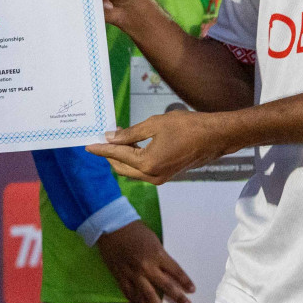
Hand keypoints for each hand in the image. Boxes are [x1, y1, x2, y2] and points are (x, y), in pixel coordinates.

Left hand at [86, 110, 233, 184]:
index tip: (88, 145)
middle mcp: (152, 176)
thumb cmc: (187, 126)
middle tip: (102, 139)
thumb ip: (130, 133)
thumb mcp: (155, 124)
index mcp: (147, 163)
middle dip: (109, 155)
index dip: (101, 149)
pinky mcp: (167, 175)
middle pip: (122, 168)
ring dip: (122, 157)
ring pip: (132, 171)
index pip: (117, 156)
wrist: (215, 137)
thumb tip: (110, 137)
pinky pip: (143, 170)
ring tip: (116, 139)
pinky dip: (134, 160)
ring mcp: (160, 178)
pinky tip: (132, 145)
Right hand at [95, 220, 194, 302]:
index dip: (185, 281)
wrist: (110, 225)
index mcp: (157, 254)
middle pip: (166, 286)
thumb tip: (166, 269)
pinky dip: (137, 302)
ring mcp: (133, 274)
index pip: (176, 271)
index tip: (191, 289)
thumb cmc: (133, 228)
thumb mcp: (153, 239)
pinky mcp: (120, 276)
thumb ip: (160, 255)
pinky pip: (130, 293)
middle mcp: (146, 266)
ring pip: (148, 295)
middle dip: (178, 297)